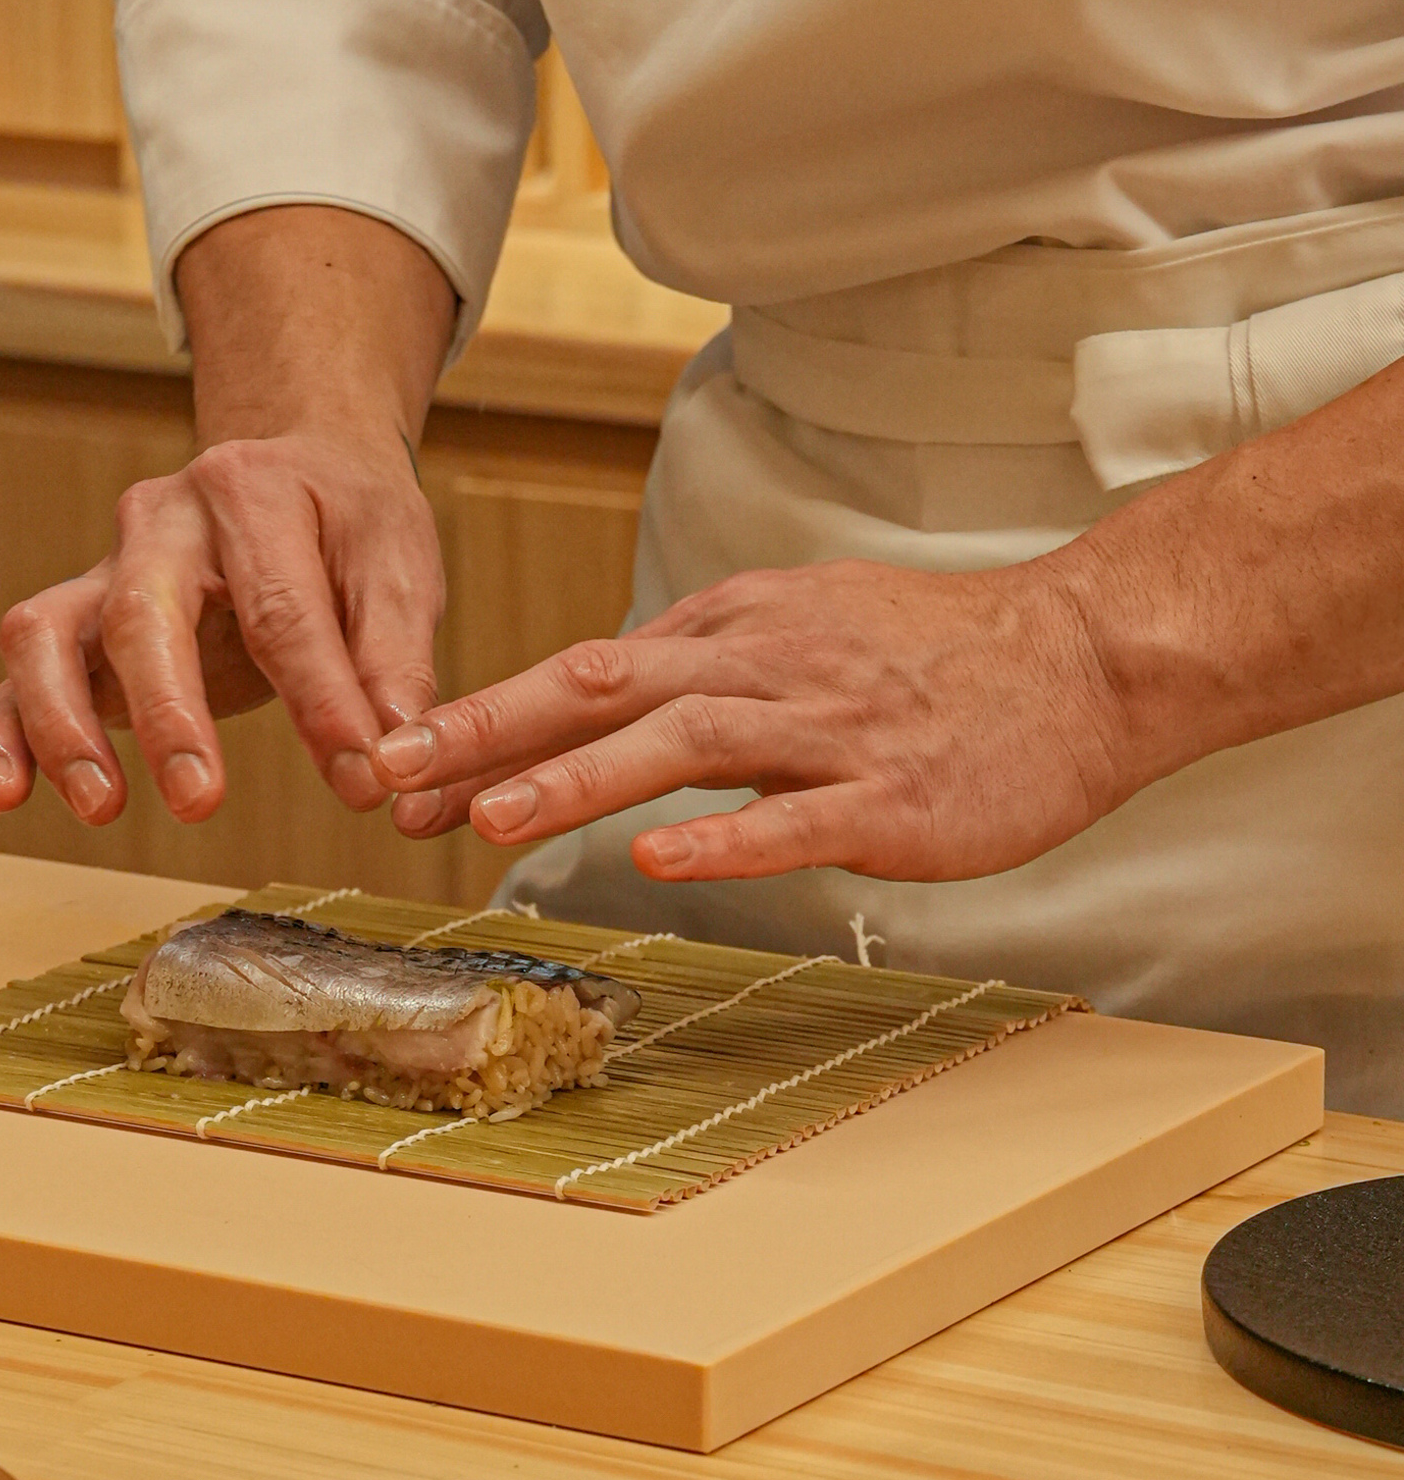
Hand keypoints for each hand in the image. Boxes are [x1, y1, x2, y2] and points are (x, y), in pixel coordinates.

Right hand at [0, 431, 442, 824]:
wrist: (300, 467)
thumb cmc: (349, 523)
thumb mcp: (398, 569)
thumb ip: (394, 663)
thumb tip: (391, 758)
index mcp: (251, 492)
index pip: (280, 609)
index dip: (319, 701)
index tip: (361, 778)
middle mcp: (161, 521)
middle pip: (140, 612)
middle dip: (167, 714)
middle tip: (200, 801)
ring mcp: (105, 569)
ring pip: (45, 634)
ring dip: (62, 724)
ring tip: (102, 806)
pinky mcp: (79, 622)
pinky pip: (19, 673)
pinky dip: (7, 734)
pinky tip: (7, 795)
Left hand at [369, 556, 1133, 881]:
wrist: (1085, 654)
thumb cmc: (940, 652)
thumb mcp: (803, 619)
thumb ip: (705, 652)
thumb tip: (609, 679)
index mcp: (736, 631)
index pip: (587, 672)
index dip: (485, 715)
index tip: (397, 758)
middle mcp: (767, 667)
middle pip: (606, 687)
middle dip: (489, 730)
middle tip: (393, 774)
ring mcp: (830, 731)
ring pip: (687, 741)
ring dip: (580, 777)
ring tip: (490, 815)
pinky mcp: (893, 795)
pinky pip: (797, 817)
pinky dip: (723, 837)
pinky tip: (653, 860)